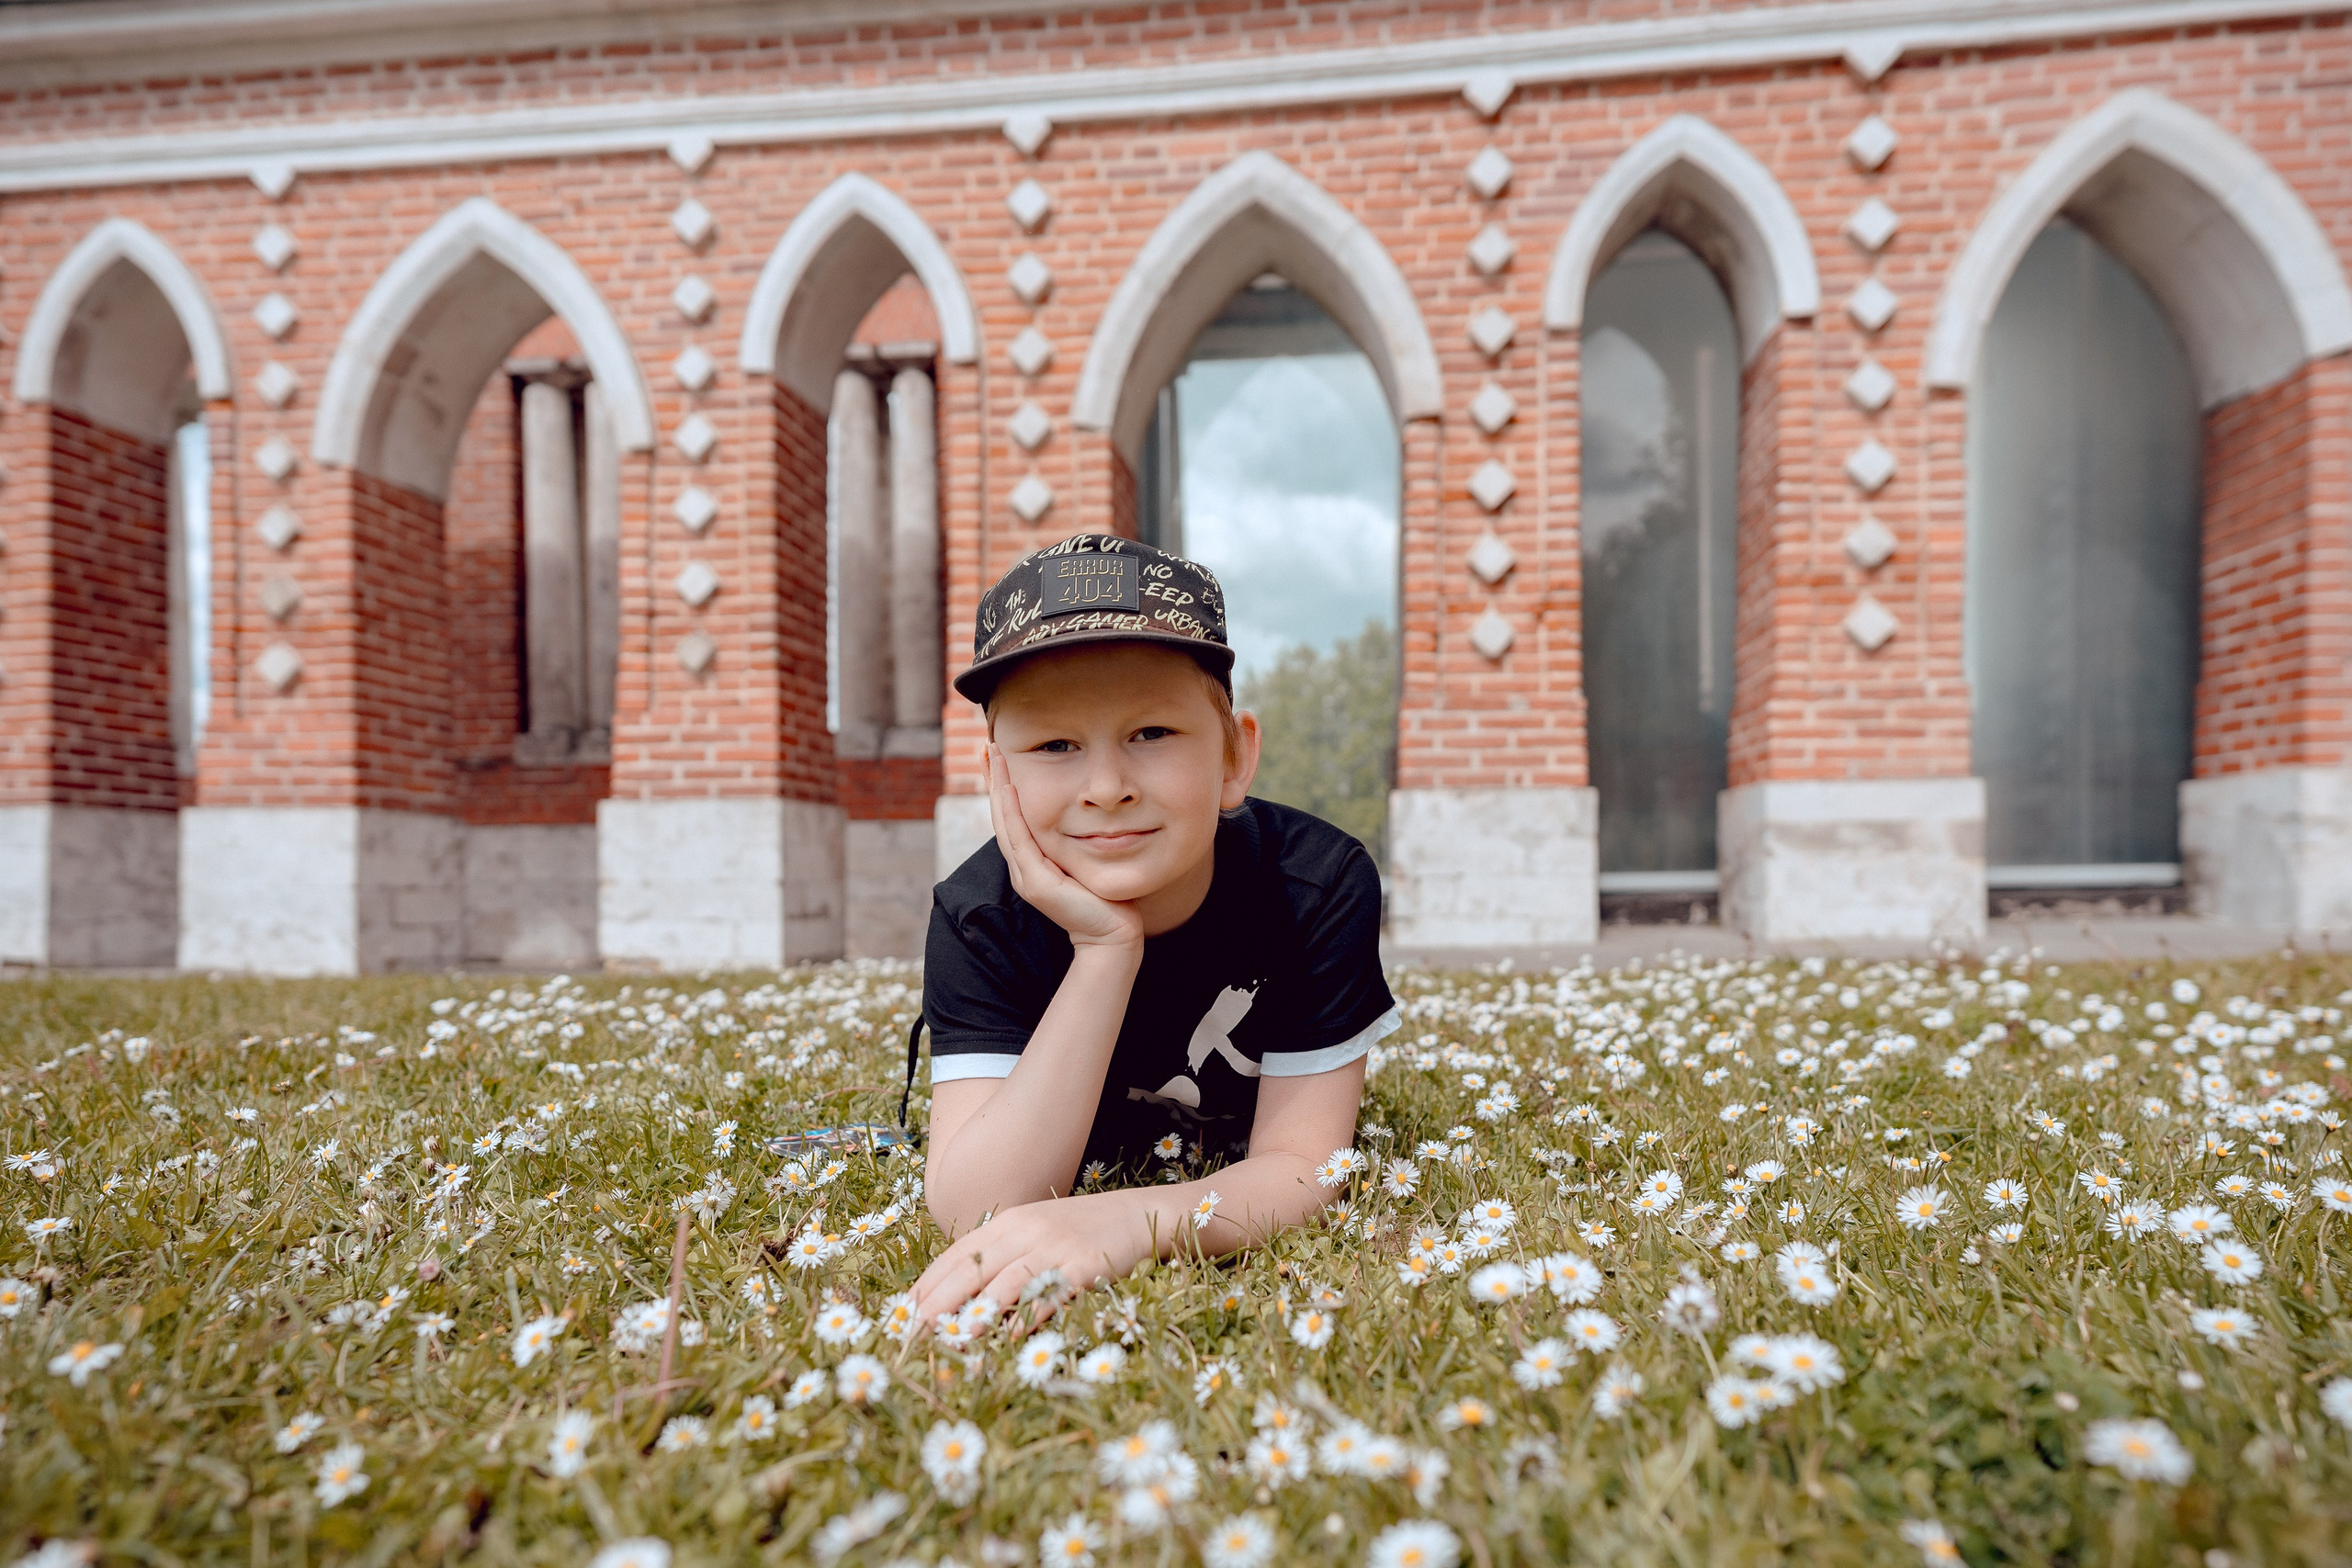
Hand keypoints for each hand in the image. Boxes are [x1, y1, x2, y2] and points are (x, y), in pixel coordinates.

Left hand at [908, 1190, 1162, 1337]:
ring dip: (978, 1312)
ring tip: (953, 1338)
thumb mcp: (1034, 1235)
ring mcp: (1054, 1247)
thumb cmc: (1078, 1233)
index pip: (955, 1255)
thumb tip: (955, 1297)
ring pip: (1006, 1281)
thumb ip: (999, 1258)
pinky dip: (1028, 1317)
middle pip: (972, 1268)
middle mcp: (1025, 1231)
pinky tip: (1009, 1339)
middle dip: (939, 1303)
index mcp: (1007, 1223)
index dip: (927, 1285)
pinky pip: (1049, 1294)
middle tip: (913, 1334)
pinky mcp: (1083, 1265)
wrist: (1136, 1215)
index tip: (902, 1315)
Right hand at [987, 744, 1143, 950]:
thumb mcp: (1086, 861)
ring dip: (997, 787)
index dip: (1004, 788)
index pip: (1012, 818)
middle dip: (994, 779)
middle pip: (1001, 815)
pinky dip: (1011, 811)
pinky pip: (1018, 838)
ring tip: (993, 757)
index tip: (1000, 758)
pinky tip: (1008, 787)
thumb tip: (1088, 816)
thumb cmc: (1107, 900)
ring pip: (1004, 822)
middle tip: (989, 746)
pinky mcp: (1037, 883)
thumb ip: (1078, 842)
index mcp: (1032, 864)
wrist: (1113, 936)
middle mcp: (1023, 869)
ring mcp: (1027, 876)